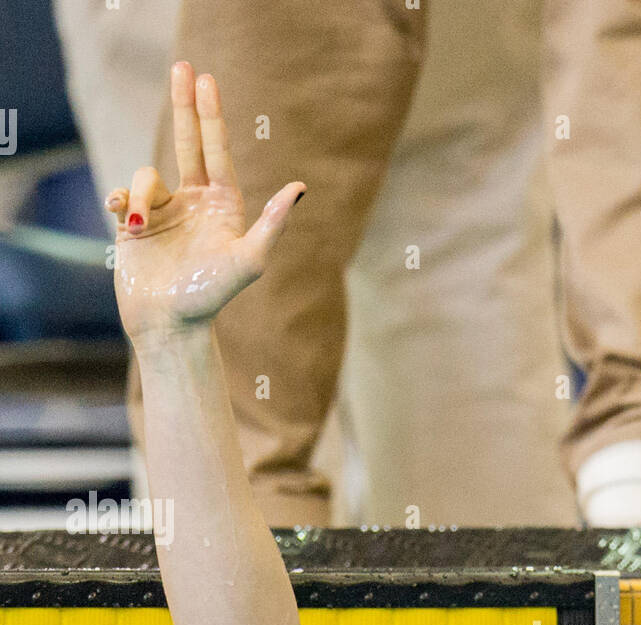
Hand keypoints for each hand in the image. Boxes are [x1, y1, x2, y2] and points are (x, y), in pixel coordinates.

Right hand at [105, 61, 305, 347]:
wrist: (169, 322)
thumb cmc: (212, 295)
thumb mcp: (249, 259)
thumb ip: (273, 223)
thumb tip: (299, 188)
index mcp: (222, 204)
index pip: (216, 150)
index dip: (210, 114)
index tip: (205, 79)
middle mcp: (195, 202)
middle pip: (188, 141)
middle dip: (184, 105)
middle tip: (182, 66)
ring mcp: (164, 210)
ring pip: (146, 175)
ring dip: (139, 192)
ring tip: (137, 222)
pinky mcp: (135, 222)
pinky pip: (122, 193)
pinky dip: (120, 200)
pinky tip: (122, 218)